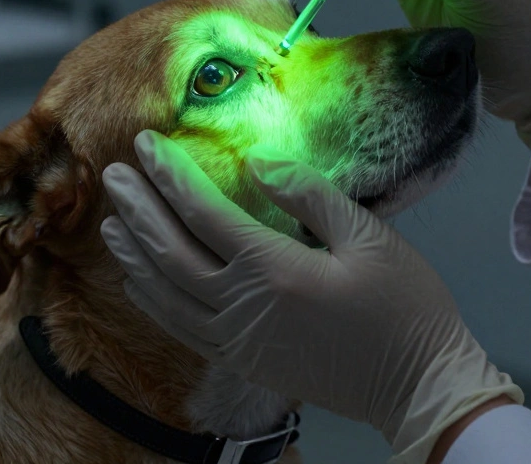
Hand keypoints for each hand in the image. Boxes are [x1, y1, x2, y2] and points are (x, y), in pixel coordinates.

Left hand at [100, 130, 521, 463]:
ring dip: (134, 255)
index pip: (203, 213)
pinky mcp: (245, 363)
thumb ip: (309, 195)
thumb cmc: (404, 307)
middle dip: (138, 208)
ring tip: (110, 222)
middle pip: (171, 252)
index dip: (169, 176)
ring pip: (166, 295)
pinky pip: (182, 329)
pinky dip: (153, 301)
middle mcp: (244, 307)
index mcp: (274, 269)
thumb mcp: (370, 236)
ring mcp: (239, 341)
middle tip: (112, 174)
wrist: (420, 387)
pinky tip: (139, 281)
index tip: (145, 144)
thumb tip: (256, 162)